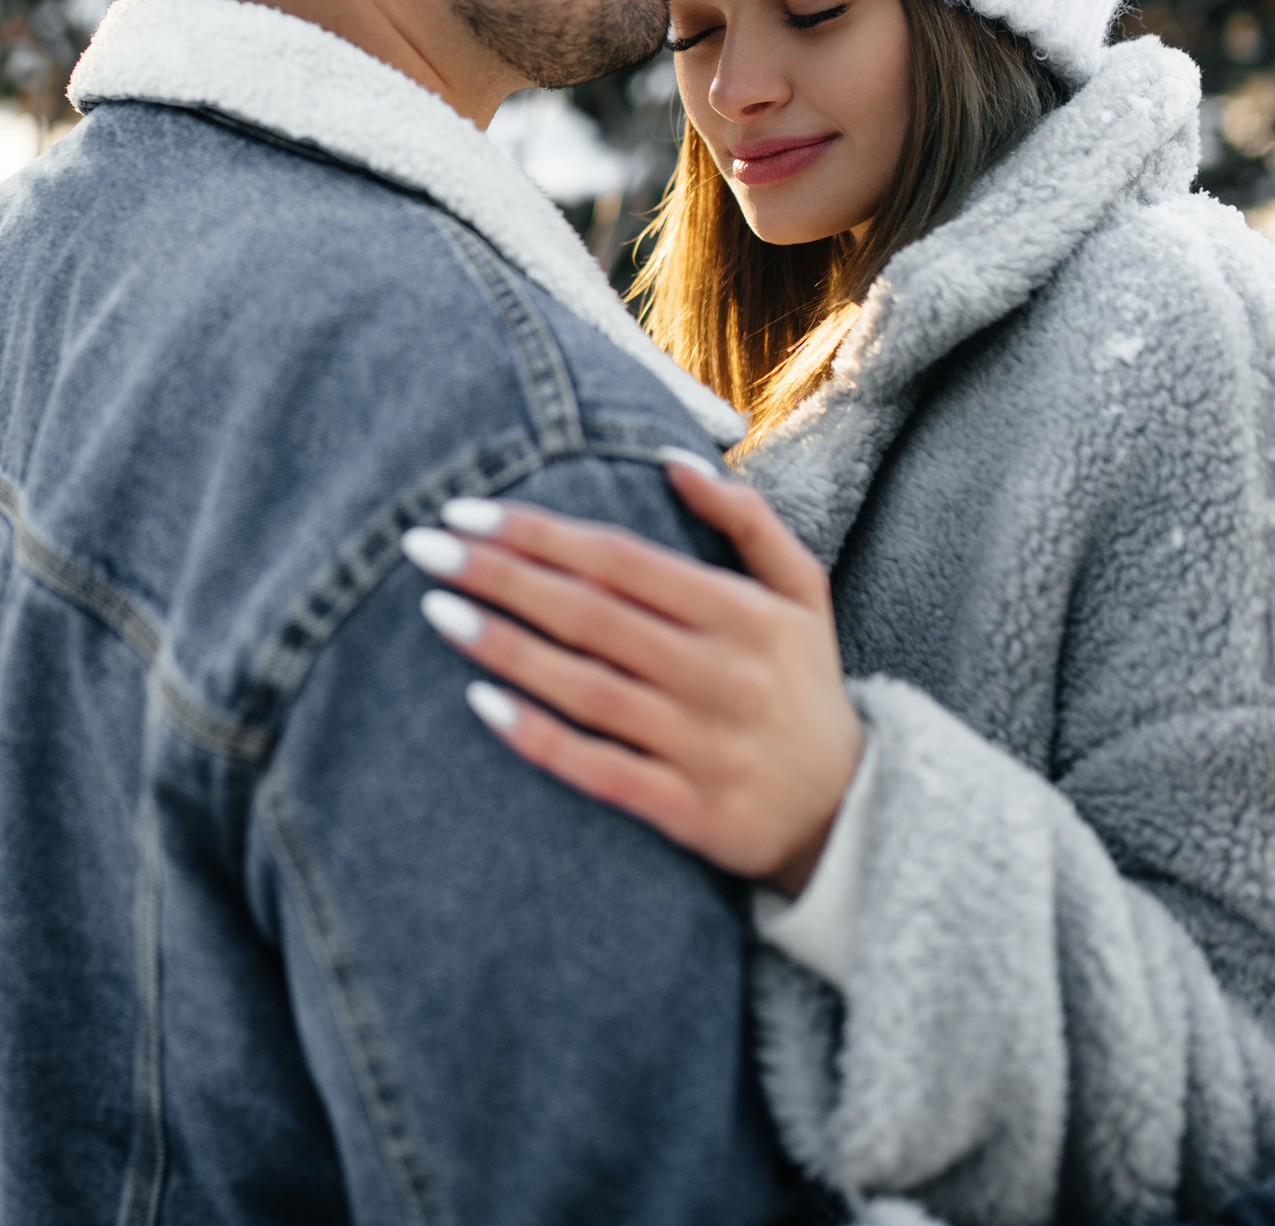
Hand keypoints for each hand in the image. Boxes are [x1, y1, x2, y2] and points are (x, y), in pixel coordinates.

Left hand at [399, 451, 858, 891]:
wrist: (852, 813)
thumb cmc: (802, 685)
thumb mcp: (801, 594)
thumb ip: (747, 521)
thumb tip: (672, 460)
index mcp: (746, 614)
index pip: (621, 559)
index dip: (539, 532)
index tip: (466, 510)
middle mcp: (724, 676)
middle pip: (590, 615)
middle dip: (500, 576)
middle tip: (422, 547)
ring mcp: (704, 746)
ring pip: (585, 688)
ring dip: (503, 646)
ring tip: (435, 610)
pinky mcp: (688, 811)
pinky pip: (597, 768)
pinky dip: (537, 735)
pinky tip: (480, 702)